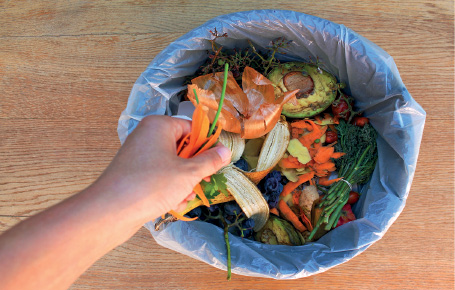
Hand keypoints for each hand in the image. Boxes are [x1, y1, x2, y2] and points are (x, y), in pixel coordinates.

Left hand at [97, 115, 231, 221]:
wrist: (111, 210)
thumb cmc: (152, 184)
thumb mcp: (188, 173)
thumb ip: (209, 161)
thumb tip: (225, 151)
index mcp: (159, 126)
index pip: (191, 128)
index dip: (206, 144)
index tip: (218, 160)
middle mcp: (147, 136)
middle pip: (182, 147)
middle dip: (194, 168)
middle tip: (203, 181)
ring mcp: (139, 154)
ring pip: (172, 164)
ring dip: (183, 181)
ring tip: (186, 196)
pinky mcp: (133, 172)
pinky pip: (158, 175)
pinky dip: (168, 187)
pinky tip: (173, 203)